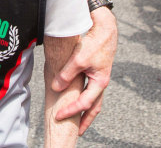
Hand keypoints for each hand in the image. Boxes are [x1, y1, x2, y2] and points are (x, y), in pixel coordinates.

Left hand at [52, 6, 116, 134]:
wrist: (105, 29)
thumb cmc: (94, 43)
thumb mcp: (78, 60)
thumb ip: (67, 74)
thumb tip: (55, 88)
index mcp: (100, 83)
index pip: (84, 104)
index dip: (71, 111)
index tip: (58, 116)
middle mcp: (101, 83)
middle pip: (94, 108)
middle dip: (85, 121)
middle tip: (77, 133)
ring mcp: (99, 78)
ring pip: (93, 100)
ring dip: (85, 111)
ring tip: (77, 120)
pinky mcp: (95, 72)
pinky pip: (90, 89)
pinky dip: (84, 97)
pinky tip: (76, 98)